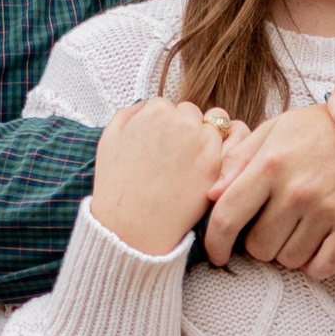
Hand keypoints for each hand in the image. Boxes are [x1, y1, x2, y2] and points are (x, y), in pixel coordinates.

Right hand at [89, 101, 237, 256]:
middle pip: (191, 114)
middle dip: (184, 130)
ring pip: (213, 129)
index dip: (161, 128)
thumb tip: (147, 106)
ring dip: (203, 142)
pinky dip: (215, 161)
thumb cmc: (117, 187)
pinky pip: (225, 152)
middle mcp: (184, 121)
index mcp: (157, 111)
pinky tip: (196, 179)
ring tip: (183, 169)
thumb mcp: (109, 139)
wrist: (132, 229)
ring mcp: (204, 143)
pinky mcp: (219, 166)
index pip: (167, 106)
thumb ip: (129, 113)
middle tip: (170, 159)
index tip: (155, 148)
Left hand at [203, 98, 334, 279]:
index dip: (214, 243)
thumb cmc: (324, 128)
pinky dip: (317, 263)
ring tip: (302, 230)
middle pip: (259, 247)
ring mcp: (329, 210)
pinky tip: (321, 244)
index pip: (227, 217)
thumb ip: (240, 159)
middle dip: (261, 243)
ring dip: (291, 251)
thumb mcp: (279, 128)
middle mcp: (297, 190)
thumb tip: (211, 195)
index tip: (217, 253)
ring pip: (290, 260)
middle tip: (275, 228)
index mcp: (271, 164)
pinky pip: (323, 268)